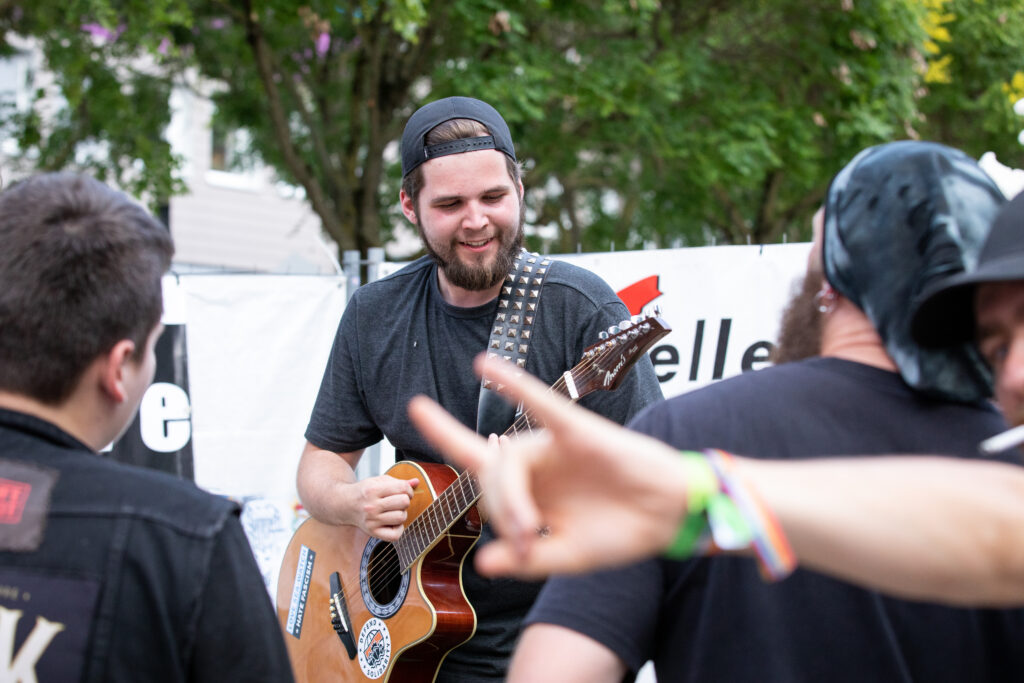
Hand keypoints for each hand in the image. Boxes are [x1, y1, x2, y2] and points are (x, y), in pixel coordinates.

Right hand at [352, 474, 418, 541]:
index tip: (404, 491)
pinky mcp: (372, 532)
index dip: (408, 489)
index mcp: (373, 490)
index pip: (402, 488)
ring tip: (394, 511)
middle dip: (405, 500)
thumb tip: (416, 482)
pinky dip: (399, 529)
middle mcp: (372, 506)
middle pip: (404, 502)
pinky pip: (395, 535)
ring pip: (401, 517)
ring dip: (402, 513)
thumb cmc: (365, 492)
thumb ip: (398, 481)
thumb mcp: (379, 481)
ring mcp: (372, 521)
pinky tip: (393, 522)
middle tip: (398, 501)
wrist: (345, 505)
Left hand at [408, 354, 690, 578]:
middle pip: (489, 474)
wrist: (668, 519)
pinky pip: (540, 404)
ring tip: (534, 530)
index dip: (445, 432)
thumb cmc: (619, 532)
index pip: (476, 459)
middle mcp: (535, 460)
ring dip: (511, 496)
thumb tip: (484, 562)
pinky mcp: (578, 431)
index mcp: (528, 486)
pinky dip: (514, 384)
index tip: (416, 404)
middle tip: (528, 542)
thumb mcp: (568, 555)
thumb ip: (527, 560)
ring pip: (510, 459)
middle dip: (500, 511)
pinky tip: (486, 364)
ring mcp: (554, 444)